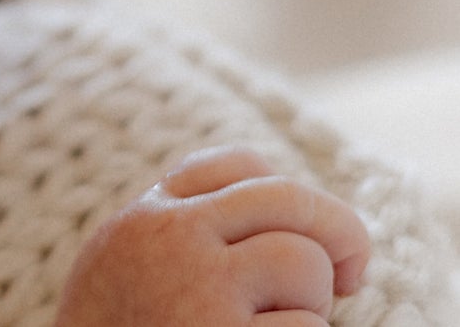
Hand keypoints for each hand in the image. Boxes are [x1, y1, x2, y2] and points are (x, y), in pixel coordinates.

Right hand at [53, 146, 369, 325]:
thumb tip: (268, 215)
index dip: (286, 191)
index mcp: (146, 218)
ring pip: (305, 264)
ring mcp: (201, 292)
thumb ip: (172, 230)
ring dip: (310, 306)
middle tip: (352, 271)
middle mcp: (172, 240)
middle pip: (287, 199)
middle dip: (339, 230)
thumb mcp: (119, 265)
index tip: (303, 229)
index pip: (237, 166)